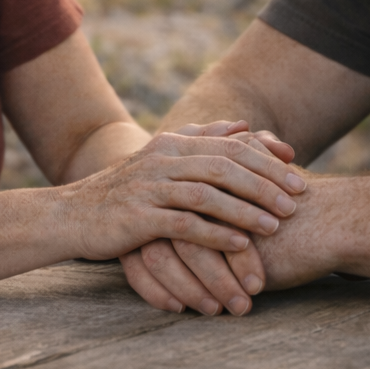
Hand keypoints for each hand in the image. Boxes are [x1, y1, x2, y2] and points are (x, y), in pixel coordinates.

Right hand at [118, 120, 297, 315]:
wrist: (70, 216)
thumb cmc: (125, 192)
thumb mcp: (162, 160)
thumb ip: (201, 140)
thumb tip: (242, 125)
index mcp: (173, 143)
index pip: (230, 146)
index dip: (268, 162)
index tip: (299, 179)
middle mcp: (162, 159)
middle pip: (224, 167)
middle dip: (264, 185)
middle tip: (296, 203)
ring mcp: (149, 187)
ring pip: (207, 194)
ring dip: (245, 211)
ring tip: (275, 226)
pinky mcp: (138, 218)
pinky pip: (183, 224)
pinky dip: (214, 233)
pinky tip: (239, 244)